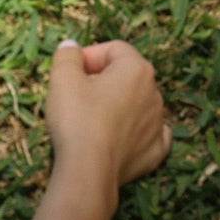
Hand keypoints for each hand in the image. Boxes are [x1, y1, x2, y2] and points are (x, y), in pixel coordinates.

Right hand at [46, 40, 170, 201]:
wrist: (87, 172)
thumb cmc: (76, 120)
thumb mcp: (62, 79)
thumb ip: (66, 56)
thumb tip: (69, 47)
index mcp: (137, 68)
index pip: (113, 50)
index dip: (88, 57)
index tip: (68, 72)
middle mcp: (154, 92)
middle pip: (126, 78)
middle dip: (102, 83)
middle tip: (75, 99)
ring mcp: (156, 124)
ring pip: (137, 106)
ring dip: (118, 108)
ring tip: (92, 122)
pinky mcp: (154, 152)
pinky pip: (150, 136)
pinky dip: (138, 135)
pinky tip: (126, 138)